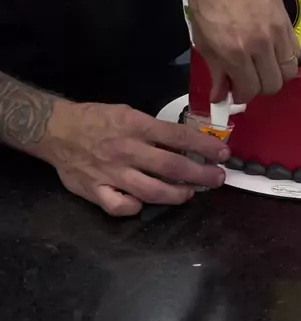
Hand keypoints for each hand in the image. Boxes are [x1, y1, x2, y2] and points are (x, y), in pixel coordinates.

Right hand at [37, 99, 229, 216]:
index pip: (178, 137)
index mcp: (135, 126)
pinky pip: (119, 206)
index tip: (224, 153)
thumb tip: (183, 142)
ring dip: (176, 194)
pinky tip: (143, 204)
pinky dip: (134, 207)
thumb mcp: (127, 113)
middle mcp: (127, 150)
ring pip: (151, 191)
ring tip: (190, 194)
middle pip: (171, 167)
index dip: (204, 146)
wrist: (56, 129)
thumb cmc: (96, 118)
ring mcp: (111, 173)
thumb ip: (152, 129)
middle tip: (217, 179)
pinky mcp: (95, 191)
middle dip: (200, 174)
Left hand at [189, 0, 300, 102]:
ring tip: (261, 66)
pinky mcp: (287, 19)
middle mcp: (260, 44)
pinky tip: (271, 51)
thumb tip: (220, 96)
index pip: (249, 90)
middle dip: (259, 87)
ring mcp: (277, 31)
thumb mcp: (202, 38)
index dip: (241, 95)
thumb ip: (216, 70)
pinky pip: (296, 50)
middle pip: (273, 84)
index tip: (235, 89)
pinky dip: (286, 58)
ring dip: (275, 74)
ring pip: (289, 71)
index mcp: (234, 51)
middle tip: (247, 78)